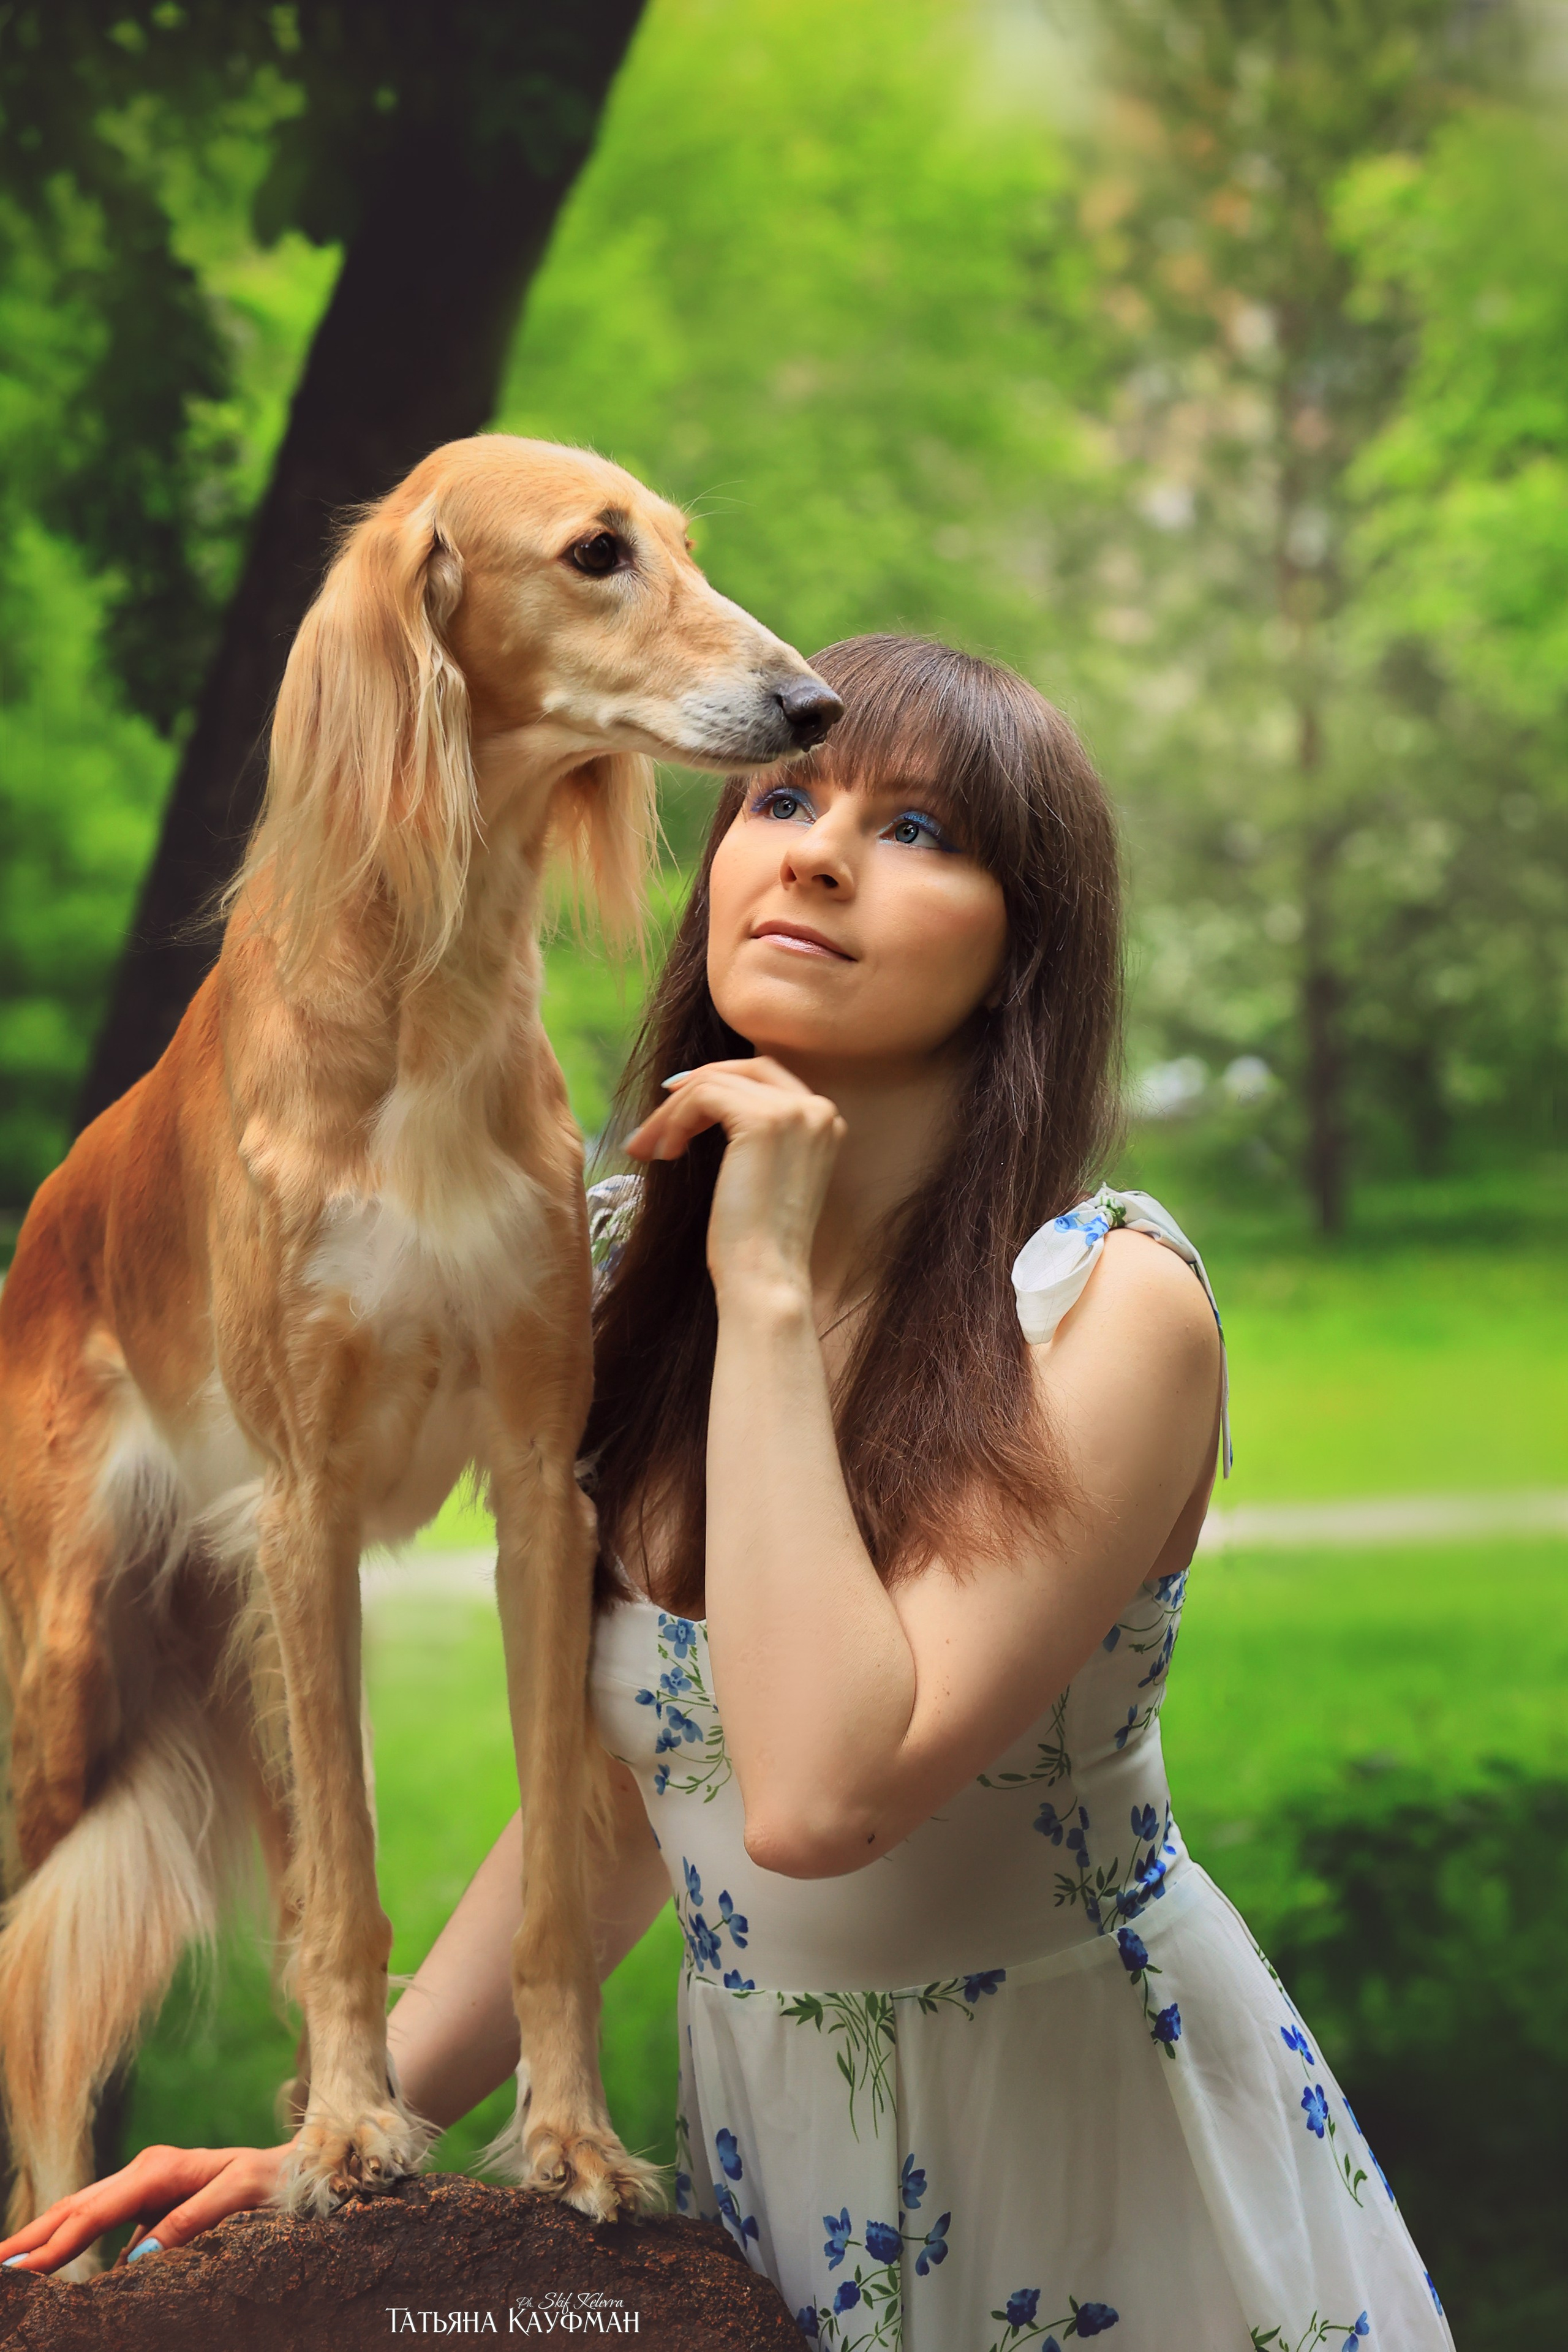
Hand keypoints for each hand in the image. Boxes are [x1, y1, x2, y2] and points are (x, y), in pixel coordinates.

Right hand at [0, 2140, 292, 2274]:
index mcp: (160, 2169)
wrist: (301, 2169)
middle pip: (75, 2207)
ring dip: (43, 2238)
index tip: (18, 2271)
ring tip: (9, 2265)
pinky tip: (51, 2263)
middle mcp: (146, 2172)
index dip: (53, 2244)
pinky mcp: (152, 2206)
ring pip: (83, 2212)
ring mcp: (146, 2187)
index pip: (94, 2212)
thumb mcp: (241, 2194)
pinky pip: (103, 2224)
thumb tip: (137, 2256)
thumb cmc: (274, 2180)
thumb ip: (192, 2219)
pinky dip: (71, 2241)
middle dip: (31, 2239)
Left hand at [624, 1058, 844, 1306]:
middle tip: (656, 1123)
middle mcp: (819, 1109)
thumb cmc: (758, 1242)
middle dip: (694, 1088)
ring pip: (715, 1082)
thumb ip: (757, 1137)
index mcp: (825, 1122)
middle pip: (744, 1070)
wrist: (766, 1278)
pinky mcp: (764, 1119)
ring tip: (650, 1150)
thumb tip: (707, 1101)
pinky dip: (674, 1120)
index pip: (767, 1077)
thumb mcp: (766, 1175)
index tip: (680, 1107)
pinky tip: (664, 1154)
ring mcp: (795, 1111)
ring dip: (672, 1113)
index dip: (720, 1083)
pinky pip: (702, 1096)